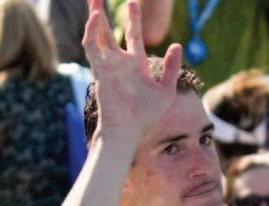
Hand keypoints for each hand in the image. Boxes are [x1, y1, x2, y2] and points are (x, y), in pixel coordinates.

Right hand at [81, 0, 181, 142]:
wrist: (130, 130)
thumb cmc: (147, 115)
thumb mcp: (166, 90)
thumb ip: (171, 68)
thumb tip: (178, 45)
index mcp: (136, 65)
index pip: (133, 36)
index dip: (133, 19)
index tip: (132, 2)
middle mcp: (120, 62)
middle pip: (110, 31)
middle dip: (106, 13)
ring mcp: (108, 65)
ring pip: (97, 34)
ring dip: (94, 15)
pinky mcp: (99, 70)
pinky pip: (91, 47)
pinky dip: (91, 31)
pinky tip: (93, 17)